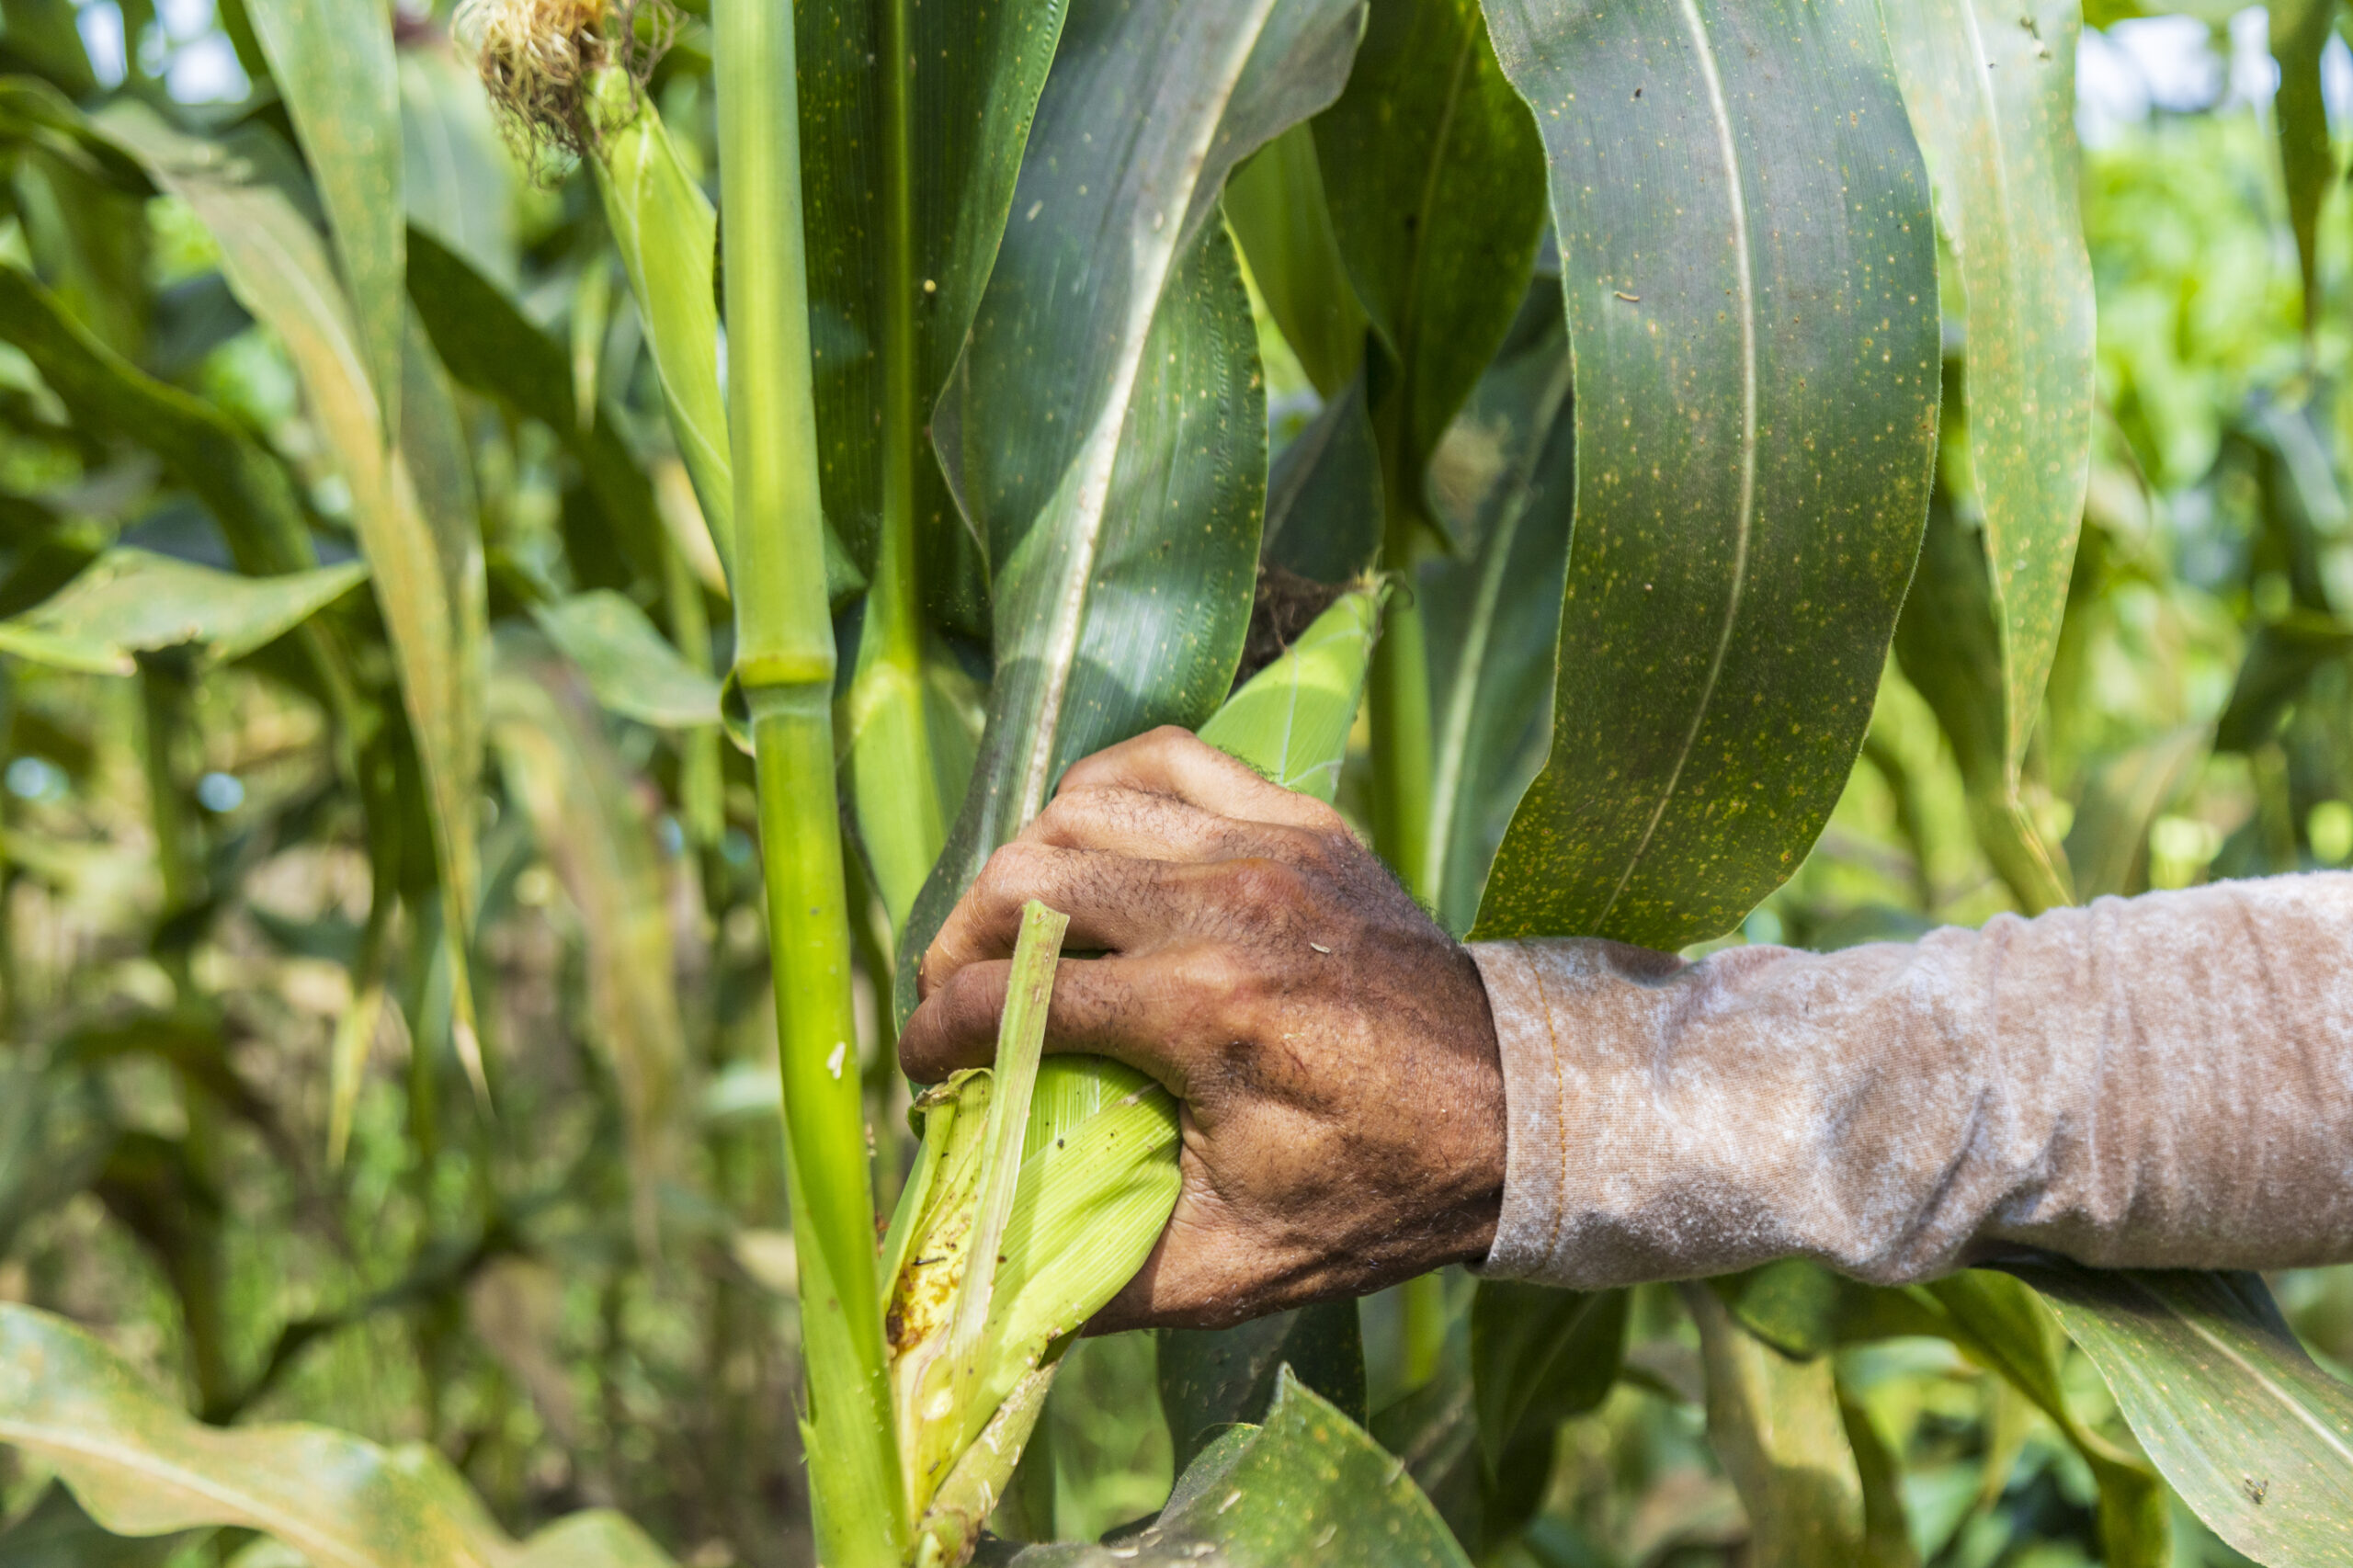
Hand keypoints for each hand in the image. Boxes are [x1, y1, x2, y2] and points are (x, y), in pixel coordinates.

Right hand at [899, 727, 1505, 1330]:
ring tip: (1014, 928)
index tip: (922, 1065)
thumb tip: (983, 1291)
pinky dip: (1105, 790)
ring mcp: (1268, 846)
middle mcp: (1226, 905)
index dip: (936, 1034)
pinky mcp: (1301, 820)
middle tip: (958, 996)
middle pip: (1027, 880)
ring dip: (1024, 865)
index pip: (1011, 995)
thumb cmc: (1374, 1194)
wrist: (1516, 1111)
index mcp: (1202, 1011)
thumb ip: (1102, 1278)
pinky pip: (1166, 761)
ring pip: (1082, 806)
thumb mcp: (1235, 1265)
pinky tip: (1089, 843)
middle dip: (960, 941)